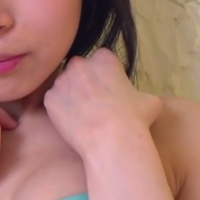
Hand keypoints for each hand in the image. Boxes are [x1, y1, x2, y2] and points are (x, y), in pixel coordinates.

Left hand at [43, 48, 161, 158]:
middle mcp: (79, 64)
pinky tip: (71, 123)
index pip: (102, 59)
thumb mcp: (150, 100)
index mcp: (104, 58)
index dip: (105, 74)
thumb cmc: (134, 119)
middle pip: (79, 69)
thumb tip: (138, 100)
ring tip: (82, 115)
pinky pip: (54, 101)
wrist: (111, 141)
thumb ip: (138, 92)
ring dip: (70, 95)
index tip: (109, 89)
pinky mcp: (49, 99)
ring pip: (64, 85)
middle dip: (84, 81)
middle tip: (94, 102)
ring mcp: (61, 81)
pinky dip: (59, 110)